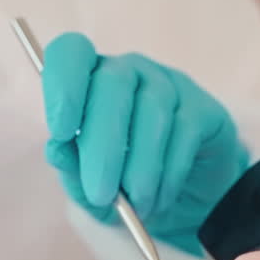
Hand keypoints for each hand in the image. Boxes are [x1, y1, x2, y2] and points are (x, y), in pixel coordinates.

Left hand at [43, 32, 249, 251]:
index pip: (71, 53)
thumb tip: (56, 147)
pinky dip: (169, 171)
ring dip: (140, 166)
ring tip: (137, 206)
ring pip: (153, 109)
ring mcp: (169, 85)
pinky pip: (185, 130)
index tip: (61, 131)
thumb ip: (71, 169)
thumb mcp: (91, 190)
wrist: (186, 206)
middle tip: (100, 193)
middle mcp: (128, 73)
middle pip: (113, 83)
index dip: (64, 85)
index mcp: (89, 83)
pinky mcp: (203, 108)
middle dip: (103, 145)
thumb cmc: (127, 190)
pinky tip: (160, 198)